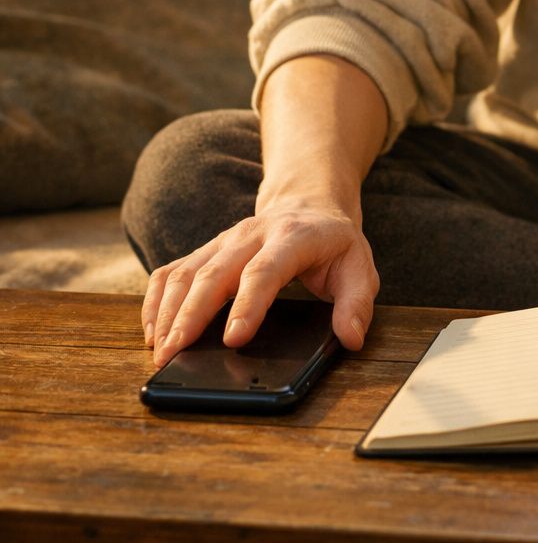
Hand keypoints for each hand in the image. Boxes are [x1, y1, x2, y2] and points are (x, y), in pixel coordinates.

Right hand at [141, 188, 378, 367]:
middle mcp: (251, 235)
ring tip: (160, 352)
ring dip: (167, 313)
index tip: (233, 340)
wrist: (309, 205)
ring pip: (185, 274)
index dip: (247, 306)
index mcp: (292, 238)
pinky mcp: (206, 250)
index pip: (265, 271)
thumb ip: (357, 303)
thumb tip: (351, 338)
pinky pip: (171, 272)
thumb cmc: (333, 243)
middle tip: (175, 356)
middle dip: (190, 317)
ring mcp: (223, 241)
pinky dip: (156, 301)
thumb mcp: (360, 268)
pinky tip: (153, 331)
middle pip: (213, 274)